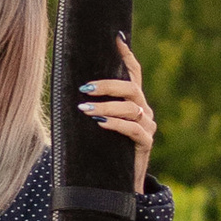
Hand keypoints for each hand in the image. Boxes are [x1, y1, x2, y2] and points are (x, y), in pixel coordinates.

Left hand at [79, 35, 156, 189]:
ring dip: (106, 107)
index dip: (127, 55)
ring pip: (130, 108)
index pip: (134, 72)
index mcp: (134, 101)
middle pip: (131, 88)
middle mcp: (144, 110)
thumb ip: (94, 106)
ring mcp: (148, 126)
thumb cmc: (104, 148)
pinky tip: (101, 123)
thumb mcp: (98, 124)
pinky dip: (116, 124)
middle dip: (107, 85)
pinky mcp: (146, 144)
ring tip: (85, 108)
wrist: (117, 182)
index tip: (116, 38)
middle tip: (84, 88)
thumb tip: (72, 88)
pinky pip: (133, 129)